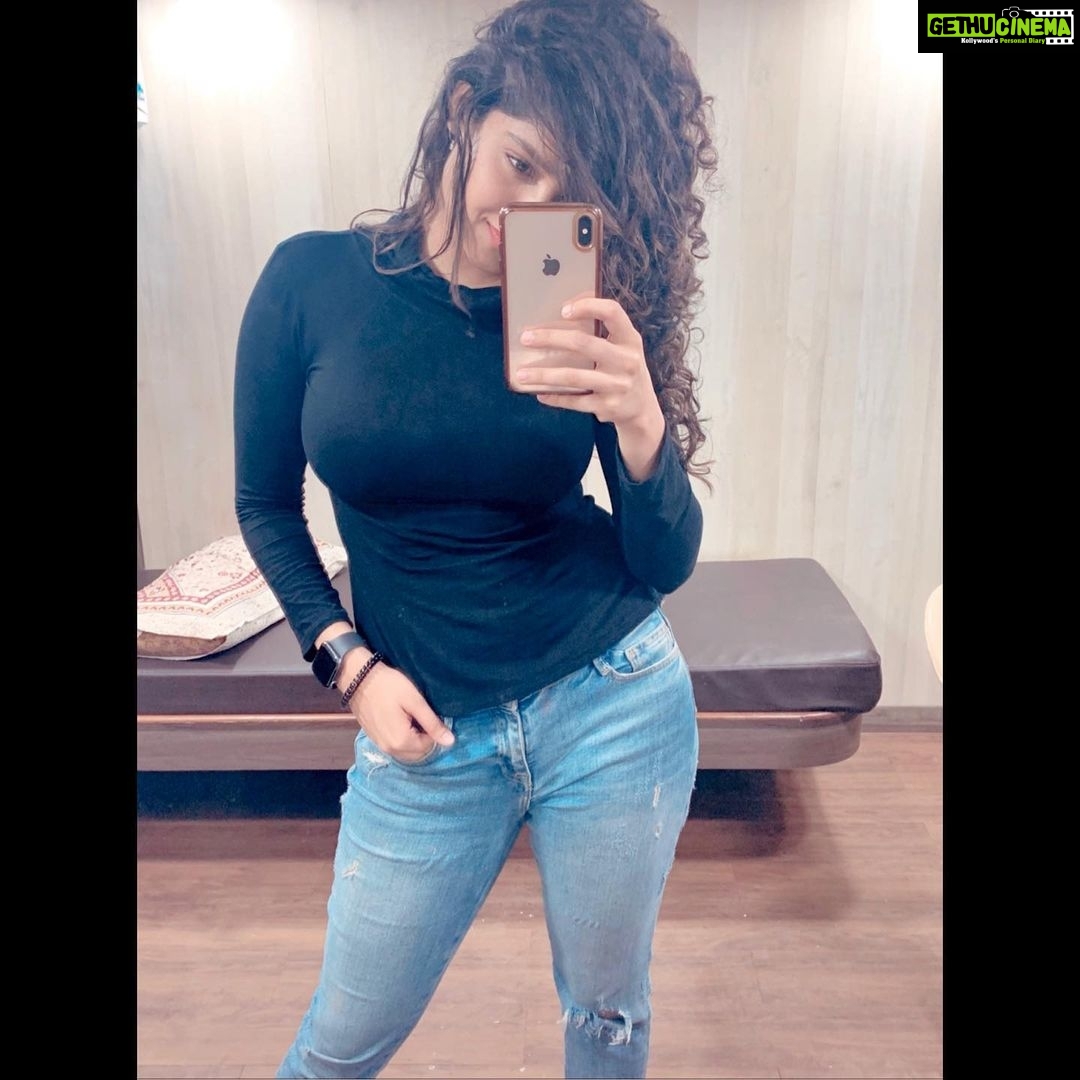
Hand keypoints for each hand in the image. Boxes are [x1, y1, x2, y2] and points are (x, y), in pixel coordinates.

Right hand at [339, 652, 453, 762]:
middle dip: (425, 738)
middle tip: (422, 716)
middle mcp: (390, 749)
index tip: (430, 714)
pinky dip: (403, 738)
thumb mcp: (415, 701)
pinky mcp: (374, 739)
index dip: (434, 731)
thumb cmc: (389, 686)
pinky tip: (402, 720)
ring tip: (412, 717)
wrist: (358, 679)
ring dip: (414, 739)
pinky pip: (395, 746)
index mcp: (402, 742)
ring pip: (406, 752)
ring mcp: (380, 745)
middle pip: (417, 753)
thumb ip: (432, 723)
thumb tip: (450, 742)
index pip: (429, 747)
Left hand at [515, 296, 666, 479]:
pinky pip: (574, 401)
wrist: (642, 409)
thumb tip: (561, 310)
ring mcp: (617, 386)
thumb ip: (601, 329)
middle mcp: (627, 361)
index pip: (612, 312)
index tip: (562, 309)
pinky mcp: (607, 407)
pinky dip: (554, 397)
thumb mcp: (622, 346)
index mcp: (630, 339)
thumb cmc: (622, 368)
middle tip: (526, 337)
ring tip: (521, 373)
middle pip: (583, 343)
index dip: (588, 306)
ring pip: (572, 377)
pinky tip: (538, 393)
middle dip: (550, 339)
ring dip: (543, 375)